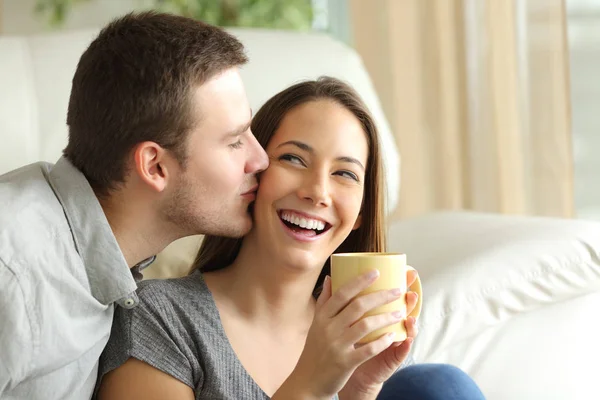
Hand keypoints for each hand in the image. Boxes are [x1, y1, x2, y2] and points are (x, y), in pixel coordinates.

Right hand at [278, 269, 404, 399]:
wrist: (307, 381)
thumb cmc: (315, 350)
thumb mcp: (316, 324)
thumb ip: (325, 301)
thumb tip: (331, 277)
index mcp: (322, 317)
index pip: (342, 293)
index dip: (359, 281)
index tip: (376, 272)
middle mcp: (329, 328)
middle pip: (357, 306)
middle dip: (380, 296)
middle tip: (397, 290)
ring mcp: (337, 346)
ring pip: (366, 326)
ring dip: (385, 318)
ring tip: (400, 313)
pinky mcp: (345, 362)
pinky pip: (368, 349)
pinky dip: (381, 342)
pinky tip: (392, 336)